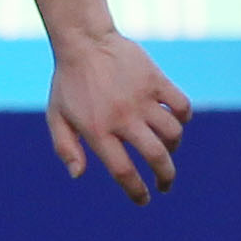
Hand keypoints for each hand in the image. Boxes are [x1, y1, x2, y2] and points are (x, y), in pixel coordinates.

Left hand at [46, 33, 190, 202]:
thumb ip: (66, 148)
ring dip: (173, 148)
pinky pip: (180, 106)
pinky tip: (175, 120)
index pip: (123, 172)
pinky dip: (182, 117)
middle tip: (165, 184)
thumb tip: (77, 175)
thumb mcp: (57, 116)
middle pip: (156, 158)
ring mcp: (142, 99)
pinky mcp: (155, 80)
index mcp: (98, 131)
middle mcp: (123, 118)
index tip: (143, 199)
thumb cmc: (68, 82)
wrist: (84, 40)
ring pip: (172, 134)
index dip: (136, 191)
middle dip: (165, 178)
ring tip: (166, 150)